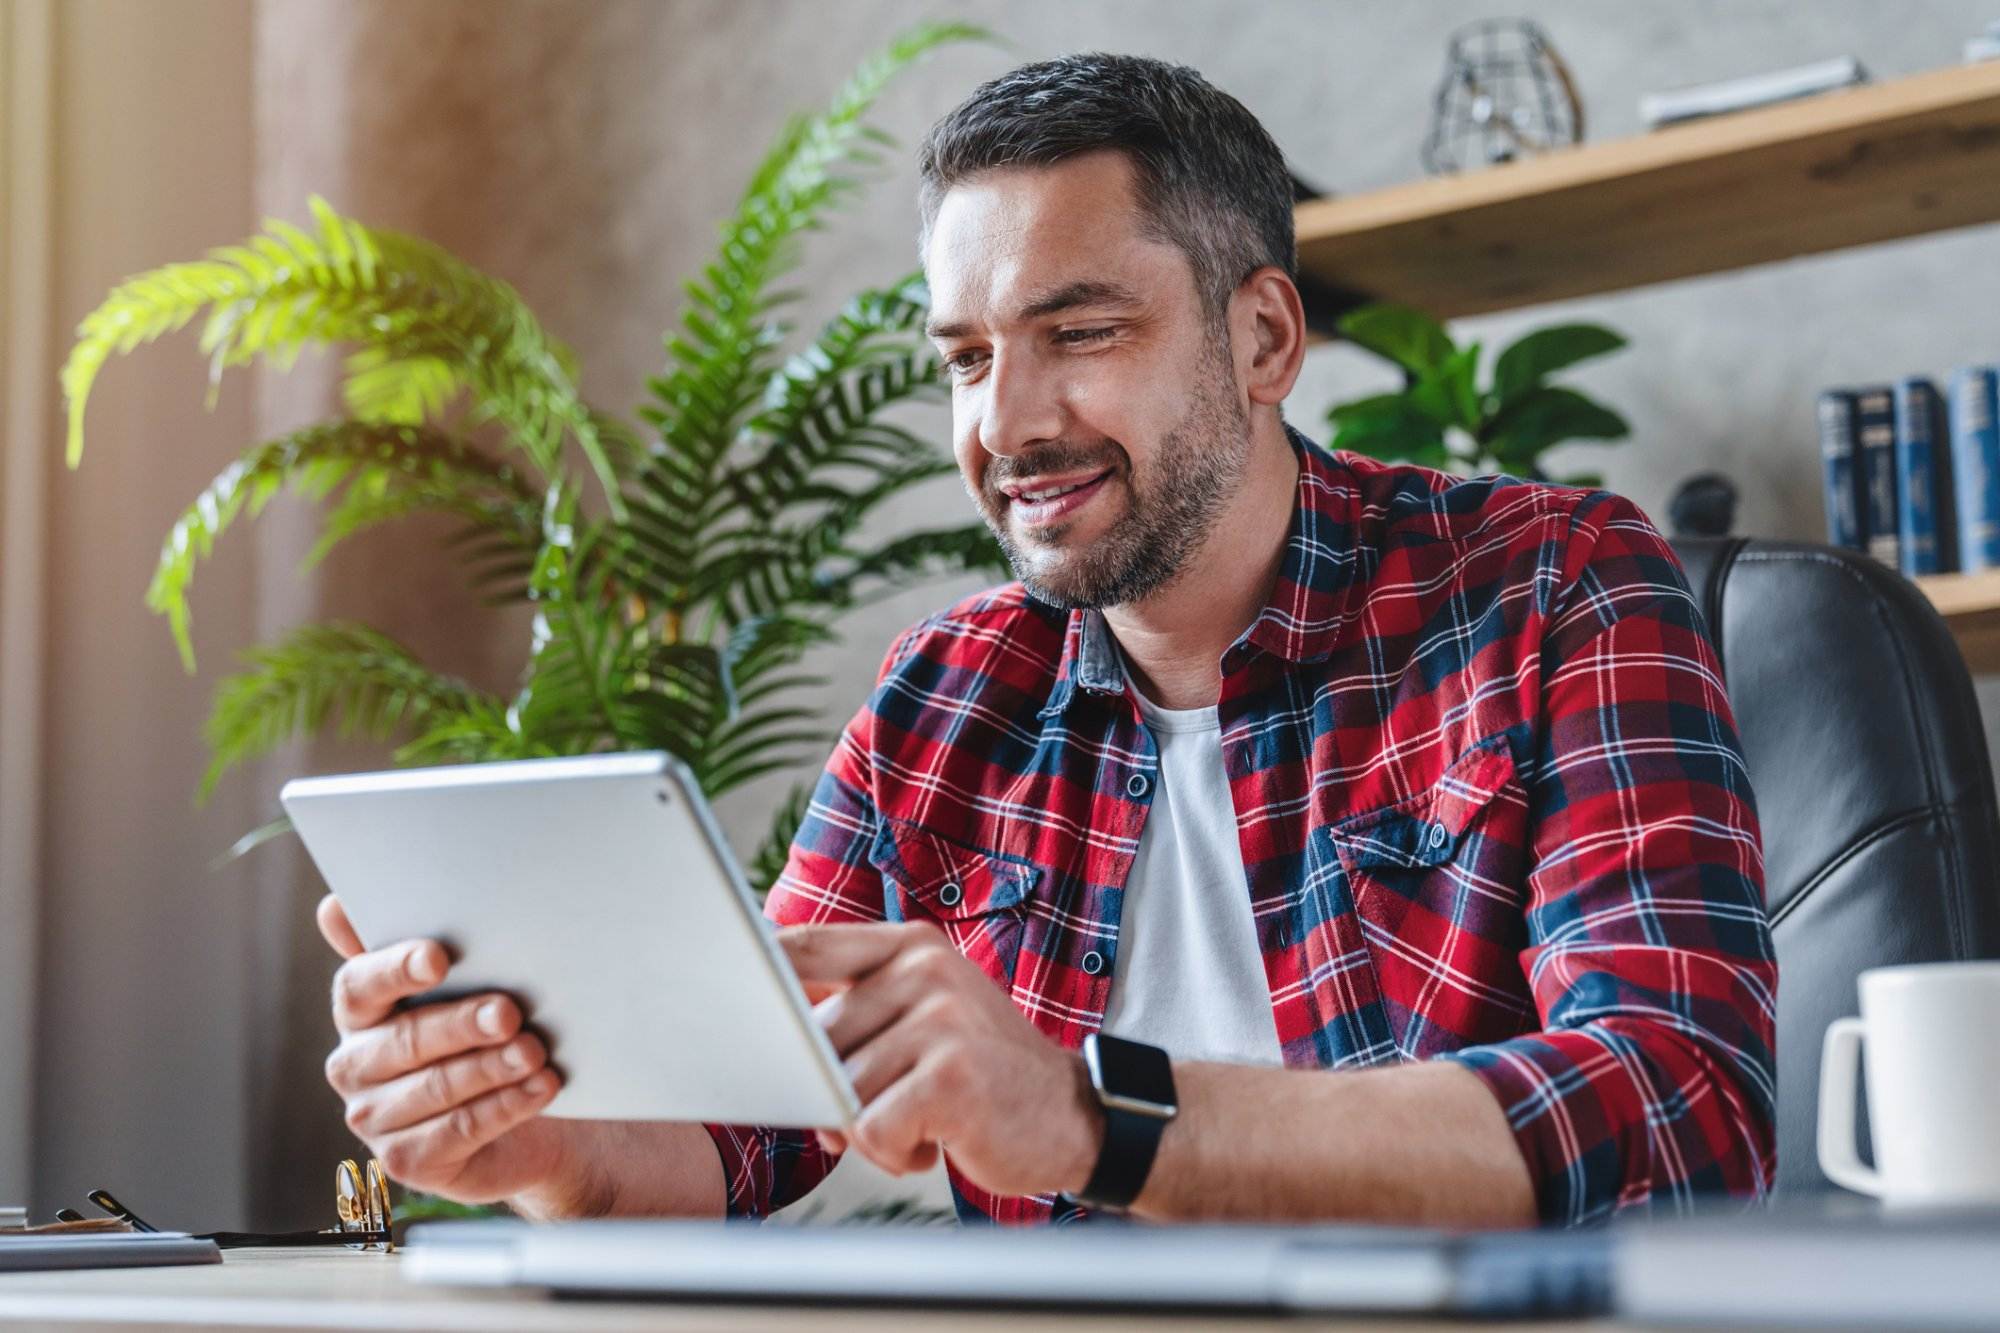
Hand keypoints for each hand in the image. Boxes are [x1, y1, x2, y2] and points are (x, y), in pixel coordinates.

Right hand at [316, 895, 598, 1210]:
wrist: (524, 1113)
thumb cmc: (483, 1035)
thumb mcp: (459, 986)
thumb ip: (408, 948)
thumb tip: (335, 907)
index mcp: (358, 1013)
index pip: (359, 986)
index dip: (396, 969)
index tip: (438, 958)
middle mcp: (355, 1066)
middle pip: (405, 1040)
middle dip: (462, 1024)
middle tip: (509, 1012)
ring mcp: (376, 1119)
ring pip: (435, 1088)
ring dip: (491, 1068)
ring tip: (534, 1051)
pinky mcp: (408, 1162)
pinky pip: (459, 1131)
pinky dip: (505, 1106)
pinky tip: (540, 1086)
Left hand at [780, 922, 1102, 1198]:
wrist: (1074, 1115)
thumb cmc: (983, 1072)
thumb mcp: (926, 1013)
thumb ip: (856, 1006)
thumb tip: (764, 1027)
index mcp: (912, 946)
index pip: (806, 945)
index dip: (758, 975)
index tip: (725, 999)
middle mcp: (926, 970)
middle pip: (814, 1039)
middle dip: (831, 1091)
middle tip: (886, 1106)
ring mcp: (941, 1019)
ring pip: (841, 1091)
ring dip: (869, 1131)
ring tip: (921, 1121)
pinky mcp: (950, 1075)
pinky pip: (871, 1128)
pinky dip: (894, 1154)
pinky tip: (936, 1143)